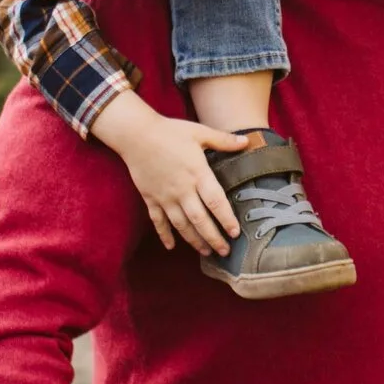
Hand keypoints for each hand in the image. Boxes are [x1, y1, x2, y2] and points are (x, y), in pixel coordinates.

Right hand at [88, 90, 247, 255]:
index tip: (236, 233)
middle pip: (200, 220)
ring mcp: (165, 197)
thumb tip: (248, 141)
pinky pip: (158, 221)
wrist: (135, 134)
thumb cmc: (170, 131)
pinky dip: (164, 235)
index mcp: (198, 174)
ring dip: (194, 240)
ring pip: (181, 225)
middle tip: (225, 252)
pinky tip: (171, 247)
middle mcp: (182, 190)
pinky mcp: (150, 198)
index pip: (216, 202)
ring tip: (206, 251)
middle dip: (213, 238)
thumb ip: (223, 140)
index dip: (226, 220)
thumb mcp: (199, 132)